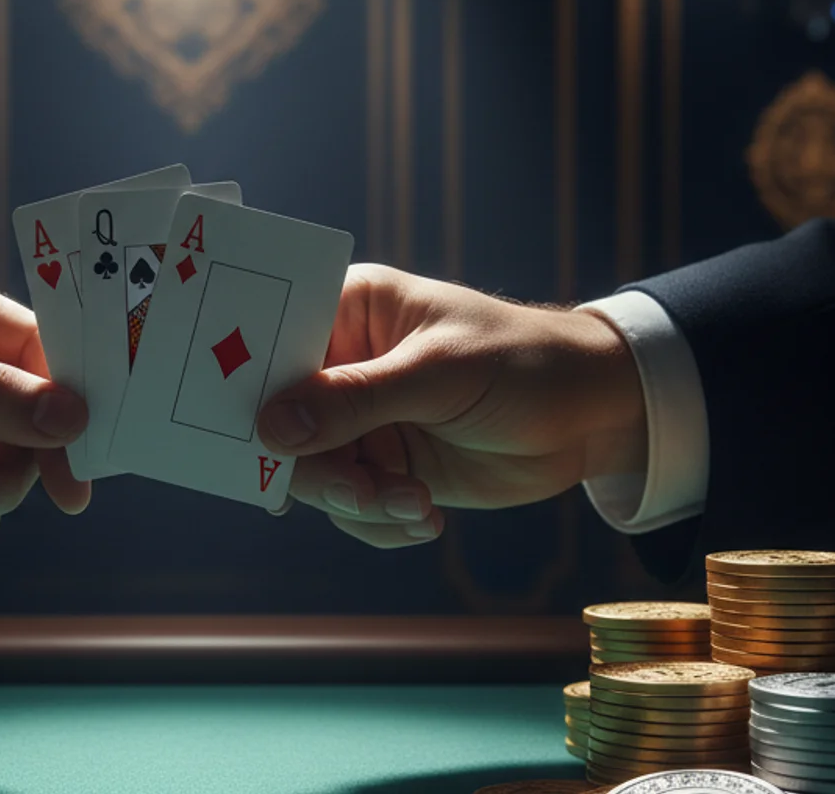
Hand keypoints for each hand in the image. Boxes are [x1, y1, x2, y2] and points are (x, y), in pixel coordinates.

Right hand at [256, 264, 646, 547]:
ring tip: (415, 506)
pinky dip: (382, 524)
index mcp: (346, 310)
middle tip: (362, 492)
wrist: (592, 415)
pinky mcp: (385, 467)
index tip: (242, 431)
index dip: (246, 382)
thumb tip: (272, 428)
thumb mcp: (438, 373)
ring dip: (360, 503)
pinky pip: (351, 508)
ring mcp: (360, 420)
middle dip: (319, 468)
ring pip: (314, 475)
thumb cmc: (520, 361)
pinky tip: (425, 518)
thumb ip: (354, 399)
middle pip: (281, 423)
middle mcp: (342, 364)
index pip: (270, 340)